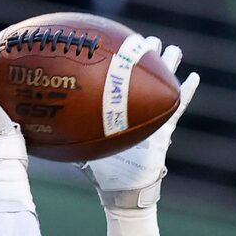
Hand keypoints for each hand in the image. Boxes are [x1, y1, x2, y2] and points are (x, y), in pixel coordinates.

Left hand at [81, 45, 199, 209]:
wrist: (122, 194)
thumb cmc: (103, 176)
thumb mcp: (83, 153)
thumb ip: (70, 141)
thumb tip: (42, 134)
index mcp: (119, 114)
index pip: (121, 84)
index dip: (122, 66)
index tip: (121, 46)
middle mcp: (137, 113)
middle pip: (145, 80)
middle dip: (147, 58)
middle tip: (148, 41)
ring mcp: (153, 121)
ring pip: (164, 88)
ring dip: (170, 68)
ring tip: (174, 50)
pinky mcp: (165, 133)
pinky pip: (178, 109)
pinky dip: (186, 94)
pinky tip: (193, 78)